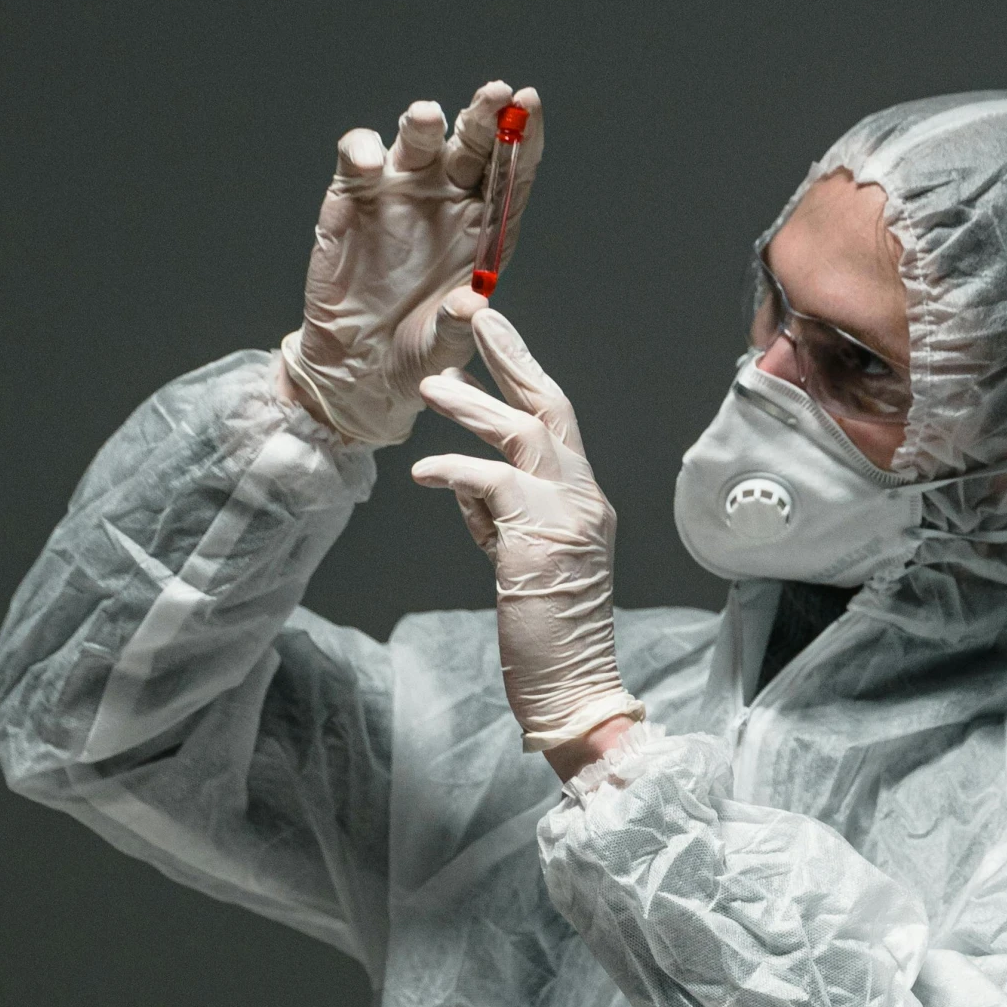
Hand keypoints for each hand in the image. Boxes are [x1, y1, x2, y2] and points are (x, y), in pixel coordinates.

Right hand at [280, 81, 542, 448]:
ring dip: (423, 122)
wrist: (357, 367)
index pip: (512, 171)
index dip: (524, 135)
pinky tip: (369, 163)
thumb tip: (469, 306)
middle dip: (483, 114)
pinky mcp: (353, 196)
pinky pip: (358, 158)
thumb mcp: (442, 349)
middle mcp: (447, 198)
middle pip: (472, 143)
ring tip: (425, 118)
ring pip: (418, 139)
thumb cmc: (414, 354)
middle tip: (494, 95)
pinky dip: (362, 150)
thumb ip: (458, 325)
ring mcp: (400, 192)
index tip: (530, 103)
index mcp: (485, 227)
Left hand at [412, 311, 644, 760]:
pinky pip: (491, 481)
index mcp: (583, 503)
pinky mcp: (540, 534)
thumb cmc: (546, 637)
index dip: (525, 380)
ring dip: (476, 406)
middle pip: (551, 409)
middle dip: (515, 360)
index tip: (497, 344)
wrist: (571, 686)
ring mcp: (568, 515)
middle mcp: (584, 499)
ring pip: (524, 434)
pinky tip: (422, 470)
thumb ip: (499, 518)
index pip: (555, 427)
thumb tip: (464, 479)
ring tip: (432, 388)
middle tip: (481, 319)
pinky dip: (454, 468)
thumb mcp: (520, 564)